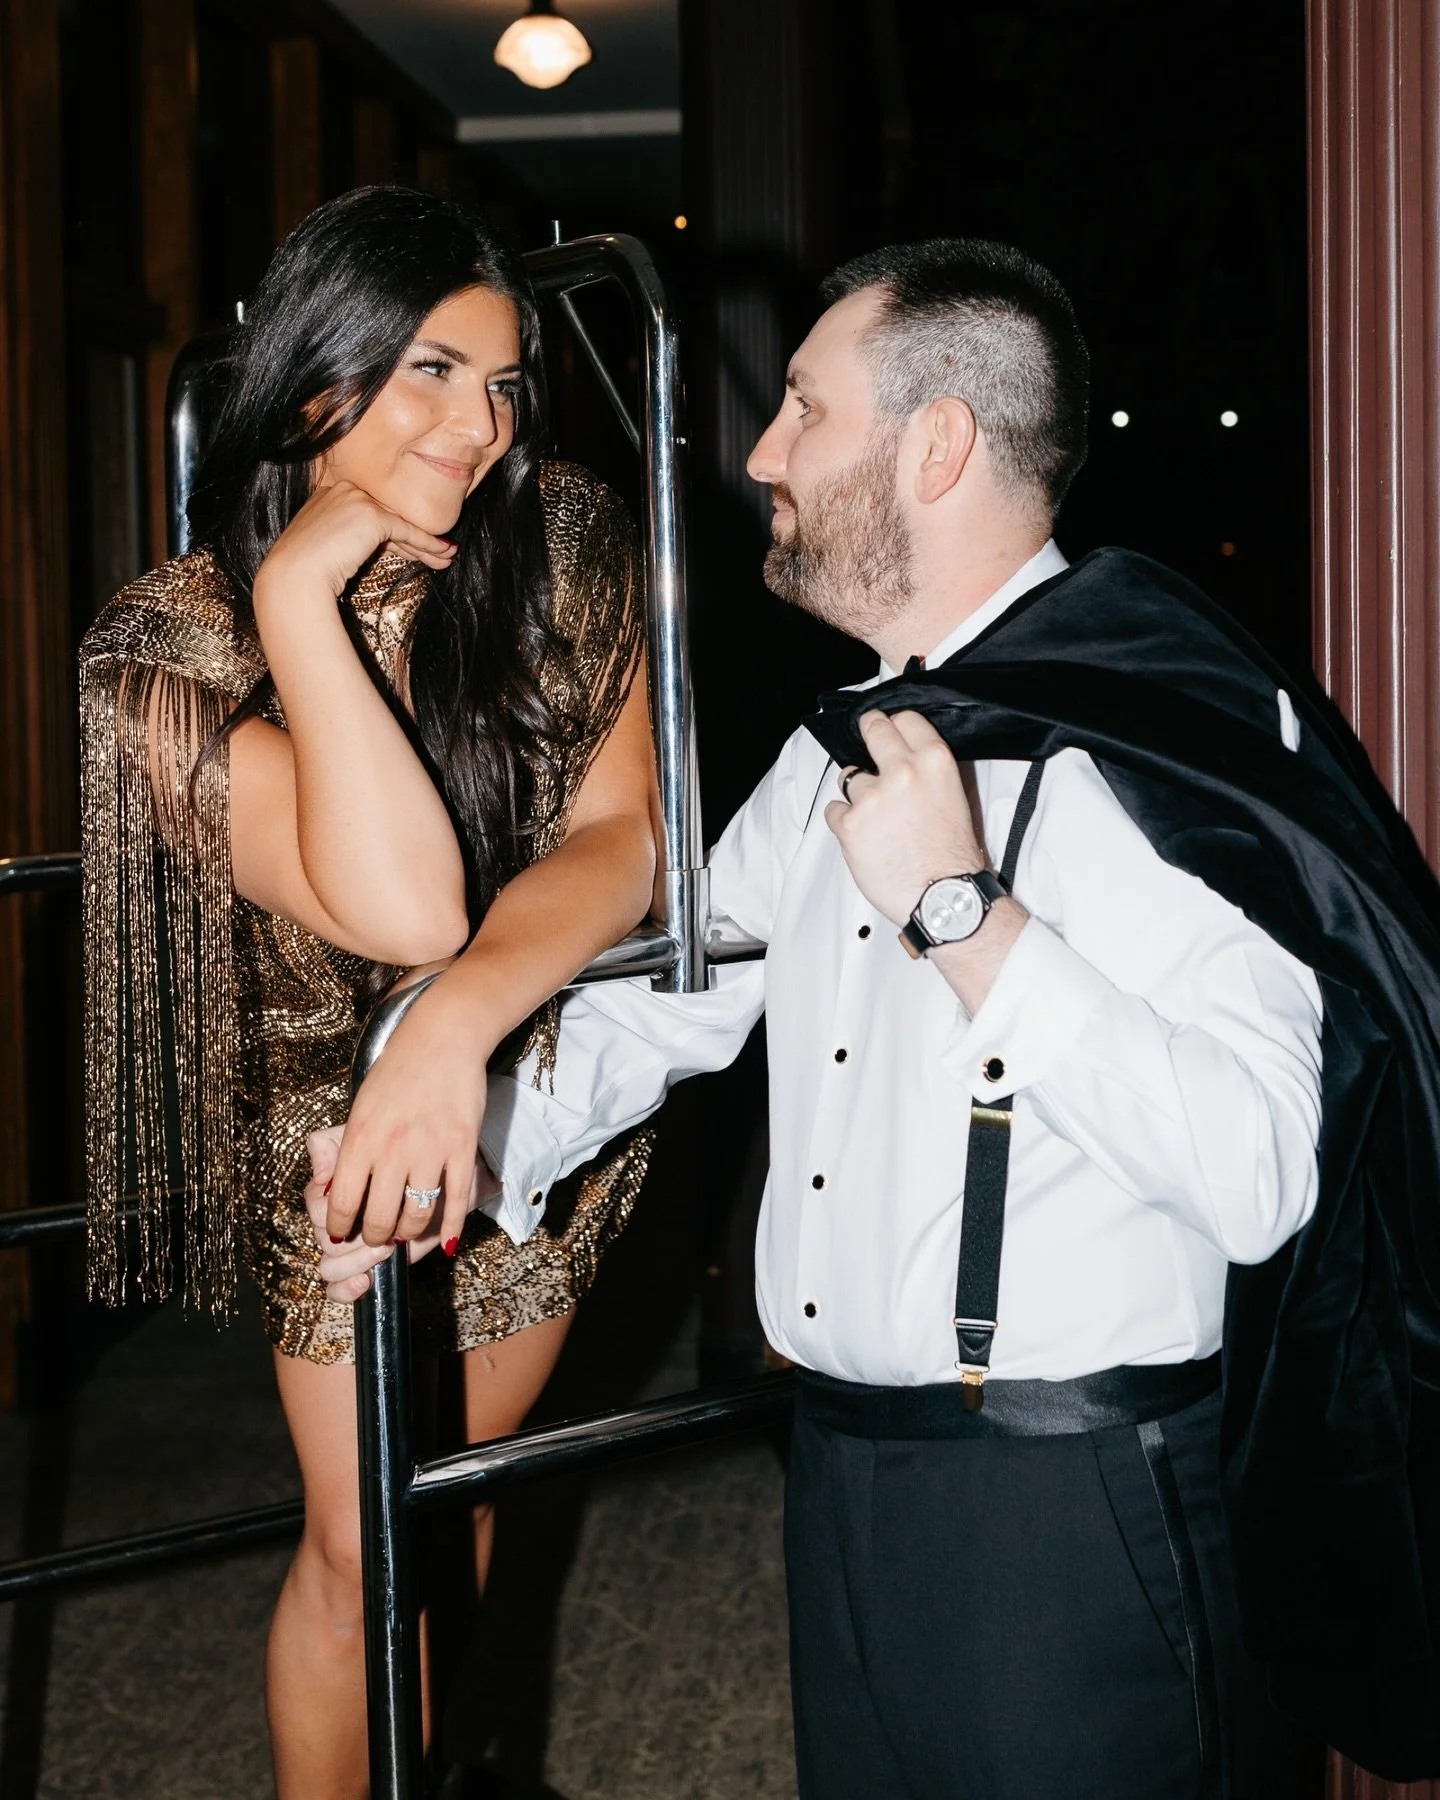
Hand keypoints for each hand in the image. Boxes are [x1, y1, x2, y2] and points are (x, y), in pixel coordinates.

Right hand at [253, 478, 455, 607]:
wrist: (293, 578)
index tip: (414, 552)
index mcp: (328, 495)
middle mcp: (343, 490)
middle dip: (414, 540)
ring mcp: (357, 500)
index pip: (370, 515)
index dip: (395, 537)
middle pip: (387, 518)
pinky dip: (427, 544)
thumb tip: (380, 549)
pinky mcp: (372, 516)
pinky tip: (443, 554)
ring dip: (426, 545)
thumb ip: (348, 540)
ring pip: (399, 525)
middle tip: (439, 554)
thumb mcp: (324, 548)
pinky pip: (407, 532)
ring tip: (447, 557)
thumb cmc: (301, 574)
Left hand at [322, 970, 497, 1256]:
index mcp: (359, 1138)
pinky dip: (450, 1228)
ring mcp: (430, 1150)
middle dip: (375, 1238)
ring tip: (406, 1231)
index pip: (342, 1203)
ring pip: (417, 1216)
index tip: (342, 1233)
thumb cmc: (397, 1069)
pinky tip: (445, 1243)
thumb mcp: (360, 1105)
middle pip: (380, 1219)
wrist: (442, 1038)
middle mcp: (392, 1149)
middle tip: (377, 1237)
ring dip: (409, 1233)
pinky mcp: (462, 1148)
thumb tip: (339, 1190)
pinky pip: (456, 1201)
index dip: (340, 1227)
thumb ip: (350, 1148)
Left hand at [824, 709, 987, 924]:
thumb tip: (904, 755)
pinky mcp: (849, 824)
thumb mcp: (955, 797)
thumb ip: (928, 770)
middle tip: (866, 743)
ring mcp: (872, 797)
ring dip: (857, 794)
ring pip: (849, 777)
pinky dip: (845, 823)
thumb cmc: (952, 857)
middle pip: (872, 729)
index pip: (905, 719)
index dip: (893, 725)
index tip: (886, 728)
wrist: (943, 898)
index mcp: (934, 761)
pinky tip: (866, 838)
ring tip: (876, 819)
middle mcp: (902, 771)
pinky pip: (834, 810)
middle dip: (867, 734)